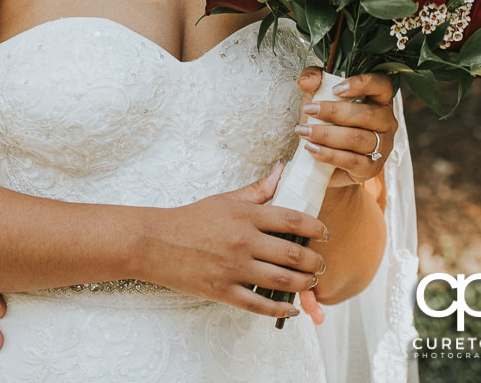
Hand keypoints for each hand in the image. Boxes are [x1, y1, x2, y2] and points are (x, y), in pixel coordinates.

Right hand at [142, 163, 329, 321]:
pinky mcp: (223, 291)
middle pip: (293, 253)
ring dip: (303, 283)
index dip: (315, 227)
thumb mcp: (225, 199)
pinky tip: (291, 308)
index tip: (325, 233)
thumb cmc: (191, 219)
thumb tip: (282, 170)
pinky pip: (259, 304)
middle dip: (314, 261)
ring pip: (282, 280)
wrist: (156, 242)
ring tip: (310, 281)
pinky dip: (280, 309)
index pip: (292, 219)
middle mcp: (243, 241)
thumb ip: (258, 189)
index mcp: (245, 215)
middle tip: (321, 263)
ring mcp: (233, 268)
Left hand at [295, 69, 396, 187]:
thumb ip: (314, 81)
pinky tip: (312, 149)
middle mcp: (386, 121)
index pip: (382, 85)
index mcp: (379, 98)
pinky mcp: (372, 168)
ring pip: (358, 138)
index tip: (335, 89)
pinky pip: (352, 161)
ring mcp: (382, 146)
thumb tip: (305, 82)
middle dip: (334, 111)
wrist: (327, 159)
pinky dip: (329, 154)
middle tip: (309, 110)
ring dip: (327, 134)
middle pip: (366, 114)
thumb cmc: (328, 120)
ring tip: (304, 131)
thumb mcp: (319, 95)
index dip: (362, 84)